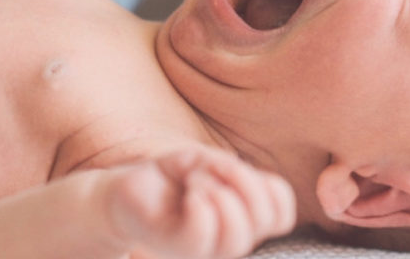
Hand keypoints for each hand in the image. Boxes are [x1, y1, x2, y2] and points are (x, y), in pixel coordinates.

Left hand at [103, 148, 295, 258]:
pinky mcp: (177, 247)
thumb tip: (240, 175)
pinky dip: (199, 204)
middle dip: (245, 183)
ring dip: (220, 195)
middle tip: (212, 169)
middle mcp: (228, 238)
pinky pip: (202, 235)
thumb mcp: (205, 160)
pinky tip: (186, 195)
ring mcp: (204, 248)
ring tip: (196, 184)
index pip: (283, 216)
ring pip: (237, 239)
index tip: (240, 170)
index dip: (273, 191)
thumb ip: (228, 169)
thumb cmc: (170, 177)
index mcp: (243, 218)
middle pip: (265, 223)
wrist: (126, 189)